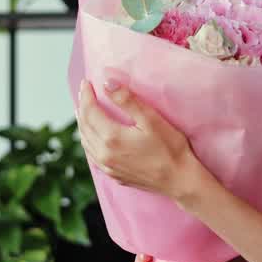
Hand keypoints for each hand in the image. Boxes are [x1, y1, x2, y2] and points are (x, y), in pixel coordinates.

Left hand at [76, 79, 207, 204]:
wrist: (180, 180)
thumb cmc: (170, 148)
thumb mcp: (151, 119)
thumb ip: (127, 100)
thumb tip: (107, 82)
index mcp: (112, 138)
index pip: (90, 112)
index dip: (86, 96)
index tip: (86, 82)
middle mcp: (105, 154)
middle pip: (85, 126)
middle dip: (82, 107)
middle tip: (83, 92)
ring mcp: (108, 167)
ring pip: (86, 142)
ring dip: (82, 124)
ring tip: (83, 111)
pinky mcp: (114, 175)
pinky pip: (93, 156)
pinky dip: (88, 141)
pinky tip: (92, 137)